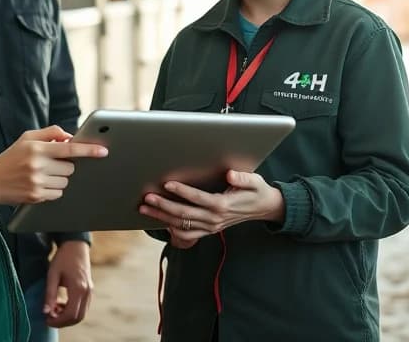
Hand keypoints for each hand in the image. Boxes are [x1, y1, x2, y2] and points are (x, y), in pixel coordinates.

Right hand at [0, 126, 107, 205]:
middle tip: (50, 163)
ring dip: (59, 177)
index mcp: (37, 148)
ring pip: (66, 181)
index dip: (89, 150)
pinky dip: (53, 189)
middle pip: (70, 167)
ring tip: (42, 174)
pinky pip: (58, 193)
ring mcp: (37, 182)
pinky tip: (39, 184)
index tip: (104, 150)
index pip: (69, 148)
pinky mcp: (36, 196)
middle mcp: (38, 165)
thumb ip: (50, 133)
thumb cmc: (11, 157)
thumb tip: (70, 136)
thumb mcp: (26, 139)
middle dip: (65, 165)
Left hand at [43, 240, 92, 326]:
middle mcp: (87, 292)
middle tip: (50, 317)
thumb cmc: (63, 258)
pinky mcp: (89, 290)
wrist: (75, 246)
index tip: (47, 319)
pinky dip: (73, 310)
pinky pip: (83, 307)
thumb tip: (45, 312)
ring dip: (68, 316)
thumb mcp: (53, 275)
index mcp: (78, 288)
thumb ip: (50, 294)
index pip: (71, 314)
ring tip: (54, 308)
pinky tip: (62, 304)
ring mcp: (90, 291)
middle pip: (78, 317)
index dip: (58, 321)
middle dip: (63, 321)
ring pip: (81, 314)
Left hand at [138, 170, 283, 243]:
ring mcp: (210, 226)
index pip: (197, 198)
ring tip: (145, 208)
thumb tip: (230, 174)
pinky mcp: (208, 230)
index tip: (167, 184)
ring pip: (181, 225)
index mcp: (223, 205)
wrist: (262, 208)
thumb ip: (242, 177)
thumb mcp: (254, 181)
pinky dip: (171, 229)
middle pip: (184, 214)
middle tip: (147, 198)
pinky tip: (159, 220)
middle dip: (163, 206)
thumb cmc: (256, 190)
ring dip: (162, 217)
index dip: (182, 191)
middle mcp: (214, 218)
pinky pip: (186, 234)